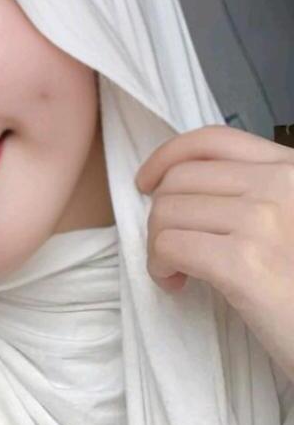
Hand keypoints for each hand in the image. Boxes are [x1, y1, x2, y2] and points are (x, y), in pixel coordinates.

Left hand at [135, 123, 293, 381]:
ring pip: (167, 211)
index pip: (213, 140)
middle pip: (181, 178)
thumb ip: (256, 192)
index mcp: (292, 169)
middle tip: (172, 246)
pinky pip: (169, 245)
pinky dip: (159, 266)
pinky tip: (177, 284)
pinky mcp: (245, 265)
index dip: (167, 156)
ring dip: (158, 243)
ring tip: (178, 271)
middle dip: (160, 213)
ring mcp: (263, 221)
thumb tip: (183, 187)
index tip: (147, 182)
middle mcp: (280, 185)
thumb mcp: (292, 219)